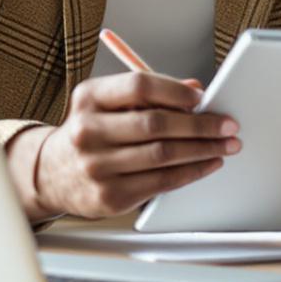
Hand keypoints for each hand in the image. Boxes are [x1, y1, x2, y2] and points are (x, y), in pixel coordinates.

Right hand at [19, 71, 238, 218]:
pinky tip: (207, 164)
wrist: (52, 173)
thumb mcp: (108, 103)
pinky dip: (191, 172)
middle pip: (156, 124)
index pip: (139, 85)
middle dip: (200, 125)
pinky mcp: (110, 196)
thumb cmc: (91, 131)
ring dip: (203, 150)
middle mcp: (88, 131)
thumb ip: (149, 94)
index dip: (175, 91)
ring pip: (163, 155)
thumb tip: (195, 90)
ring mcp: (97, 166)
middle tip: (228, 124)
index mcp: (89, 98)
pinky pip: (161, 182)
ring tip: (224, 145)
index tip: (202, 98)